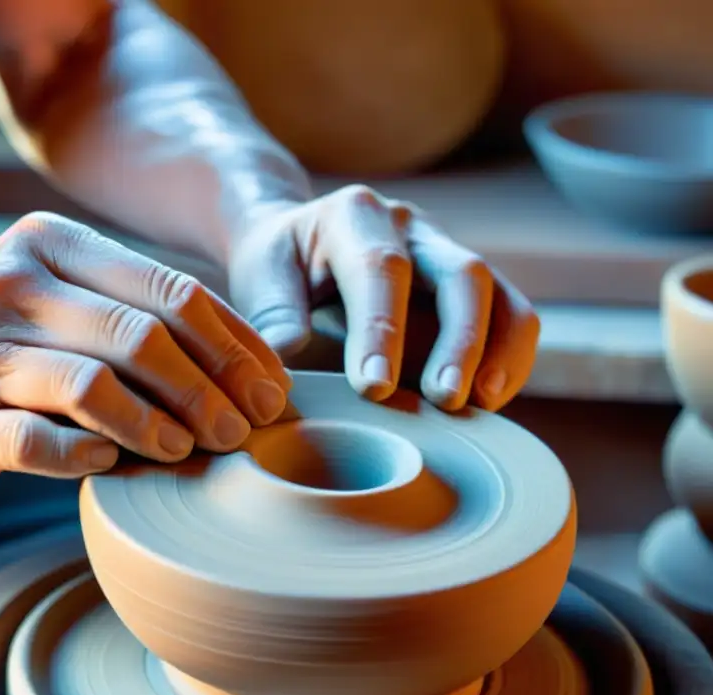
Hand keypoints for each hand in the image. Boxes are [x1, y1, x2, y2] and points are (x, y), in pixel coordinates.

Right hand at [0, 213, 290, 518]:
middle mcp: (5, 283)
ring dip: (160, 426)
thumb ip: (132, 315)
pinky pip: (36, 440)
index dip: (234, 346)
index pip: (169, 290)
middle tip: (245, 432)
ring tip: (192, 451)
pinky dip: (88, 455)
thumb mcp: (56, 309)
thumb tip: (249, 360)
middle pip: (141, 335)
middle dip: (211, 389)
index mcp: (46, 244)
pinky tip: (115, 463)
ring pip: (93, 384)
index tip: (271, 392)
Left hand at [228, 186, 539, 411]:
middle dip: (459, 340)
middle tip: (443, 400)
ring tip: (482, 406)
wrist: (296, 241)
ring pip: (498, 293)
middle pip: (461, 273)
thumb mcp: (260, 277)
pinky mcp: (465, 285)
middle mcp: (411, 226)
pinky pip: (508, 315)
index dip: (383, 329)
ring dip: (498, 352)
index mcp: (355, 216)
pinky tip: (488, 403)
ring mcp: (445, 252)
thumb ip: (274, 314)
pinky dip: (508, 359)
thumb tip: (287, 356)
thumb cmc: (277, 264)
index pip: (381, 269)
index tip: (373, 387)